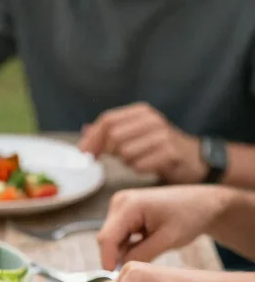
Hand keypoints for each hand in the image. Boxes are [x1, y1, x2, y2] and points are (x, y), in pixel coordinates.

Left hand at [79, 102, 207, 183]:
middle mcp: (152, 120)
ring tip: (139, 160)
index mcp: (141, 112)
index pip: (107, 120)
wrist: (196, 160)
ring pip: (125, 153)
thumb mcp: (137, 135)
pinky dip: (139, 169)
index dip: (92, 138)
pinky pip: (139, 165)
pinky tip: (149, 166)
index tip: (84, 154)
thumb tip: (85, 131)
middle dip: (110, 152)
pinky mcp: (170, 153)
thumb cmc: (161, 149)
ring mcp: (162, 135)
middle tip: (118, 158)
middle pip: (113, 136)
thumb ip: (112, 132)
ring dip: (126, 162)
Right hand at [96, 185, 234, 269]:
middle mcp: (120, 202)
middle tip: (137, 271)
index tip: (113, 280)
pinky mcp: (124, 213)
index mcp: (130, 205)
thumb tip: (120, 270)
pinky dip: (128, 246)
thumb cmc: (189, 217)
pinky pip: (118, 237)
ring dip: (124, 252)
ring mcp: (120, 206)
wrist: (202, 203)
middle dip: (117, 257)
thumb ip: (141, 255)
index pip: (107, 238)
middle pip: (107, 239)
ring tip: (148, 255)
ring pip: (112, 240)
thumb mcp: (167, 239)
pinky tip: (147, 248)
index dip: (107, 260)